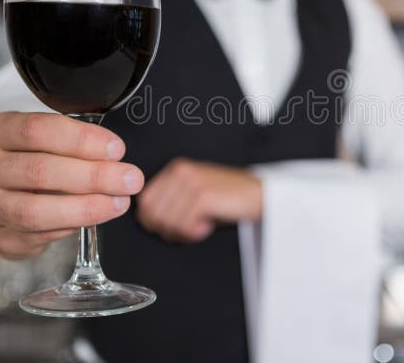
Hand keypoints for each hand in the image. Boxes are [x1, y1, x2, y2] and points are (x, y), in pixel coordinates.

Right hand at [0, 112, 143, 259]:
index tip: (117, 149)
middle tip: (129, 179)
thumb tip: (115, 156)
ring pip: (34, 211)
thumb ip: (77, 142)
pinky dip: (70, 226)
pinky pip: (37, 235)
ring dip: (84, 208)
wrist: (8, 190)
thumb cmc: (38, 155)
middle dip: (92, 176)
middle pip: (38, 171)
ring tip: (119, 202)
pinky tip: (94, 216)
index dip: (81, 140)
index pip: (36, 130)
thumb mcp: (50, 137)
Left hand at [136, 158, 261, 243]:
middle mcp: (181, 173)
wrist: (258, 194)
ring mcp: (192, 183)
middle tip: (187, 230)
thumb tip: (150, 220)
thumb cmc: (228, 197)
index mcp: (176, 170)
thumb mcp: (194, 193)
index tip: (170, 228)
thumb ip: (171, 200)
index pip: (145, 201)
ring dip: (183, 232)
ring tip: (200, 227)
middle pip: (152, 213)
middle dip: (167, 229)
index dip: (154, 221)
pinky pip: (184, 225)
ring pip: (167, 221)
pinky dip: (194, 233)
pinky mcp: (203, 196)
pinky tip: (206, 226)